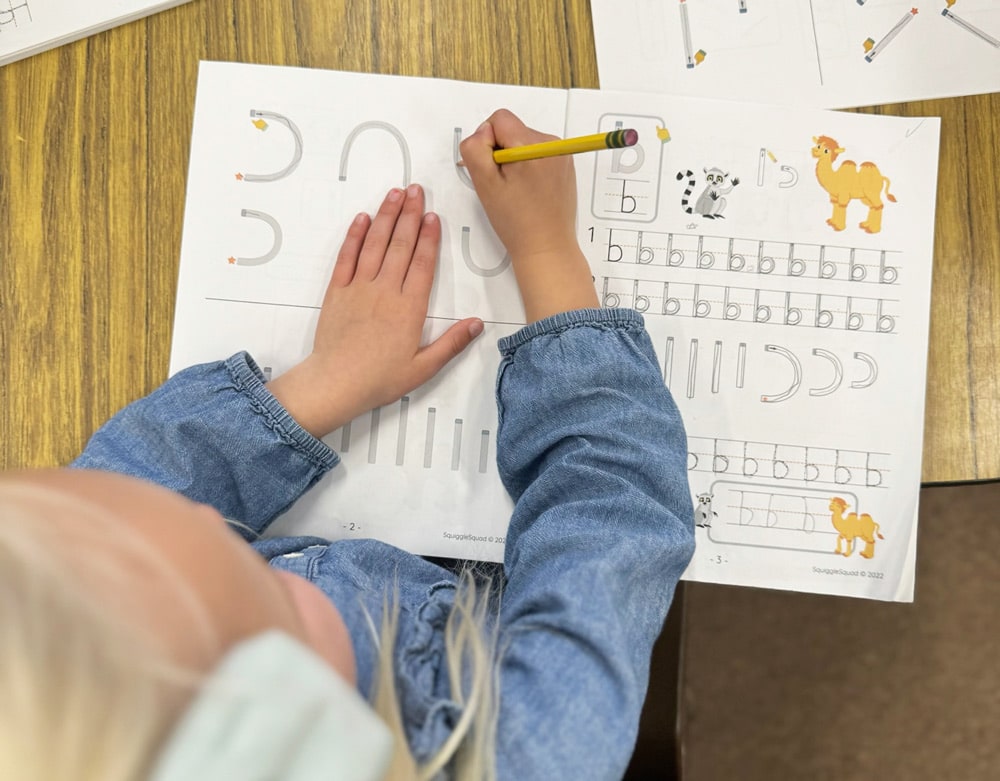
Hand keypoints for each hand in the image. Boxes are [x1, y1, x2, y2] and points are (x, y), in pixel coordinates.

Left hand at [267, 185, 483, 438]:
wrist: (336, 383)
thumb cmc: (379, 379)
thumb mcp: (423, 368)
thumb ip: (451, 343)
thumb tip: (477, 324)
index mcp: (409, 309)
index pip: (423, 264)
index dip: (429, 237)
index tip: (433, 217)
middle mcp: (385, 291)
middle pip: (400, 245)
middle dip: (410, 215)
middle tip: (416, 190)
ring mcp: (359, 288)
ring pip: (375, 244)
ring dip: (386, 216)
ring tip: (394, 194)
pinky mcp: (337, 291)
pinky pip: (346, 257)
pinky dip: (354, 236)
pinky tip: (362, 219)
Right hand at [460, 109, 598, 321]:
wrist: (547, 248)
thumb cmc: (515, 221)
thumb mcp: (485, 184)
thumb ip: (476, 149)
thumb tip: (483, 132)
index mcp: (531, 145)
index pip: (499, 119)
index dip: (487, 141)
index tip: (491, 168)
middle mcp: (551, 143)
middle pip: (513, 130)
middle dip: (501, 152)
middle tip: (503, 184)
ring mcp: (562, 154)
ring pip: (524, 142)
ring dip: (515, 160)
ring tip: (517, 190)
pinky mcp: (566, 166)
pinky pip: (539, 154)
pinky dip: (529, 167)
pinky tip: (529, 191)